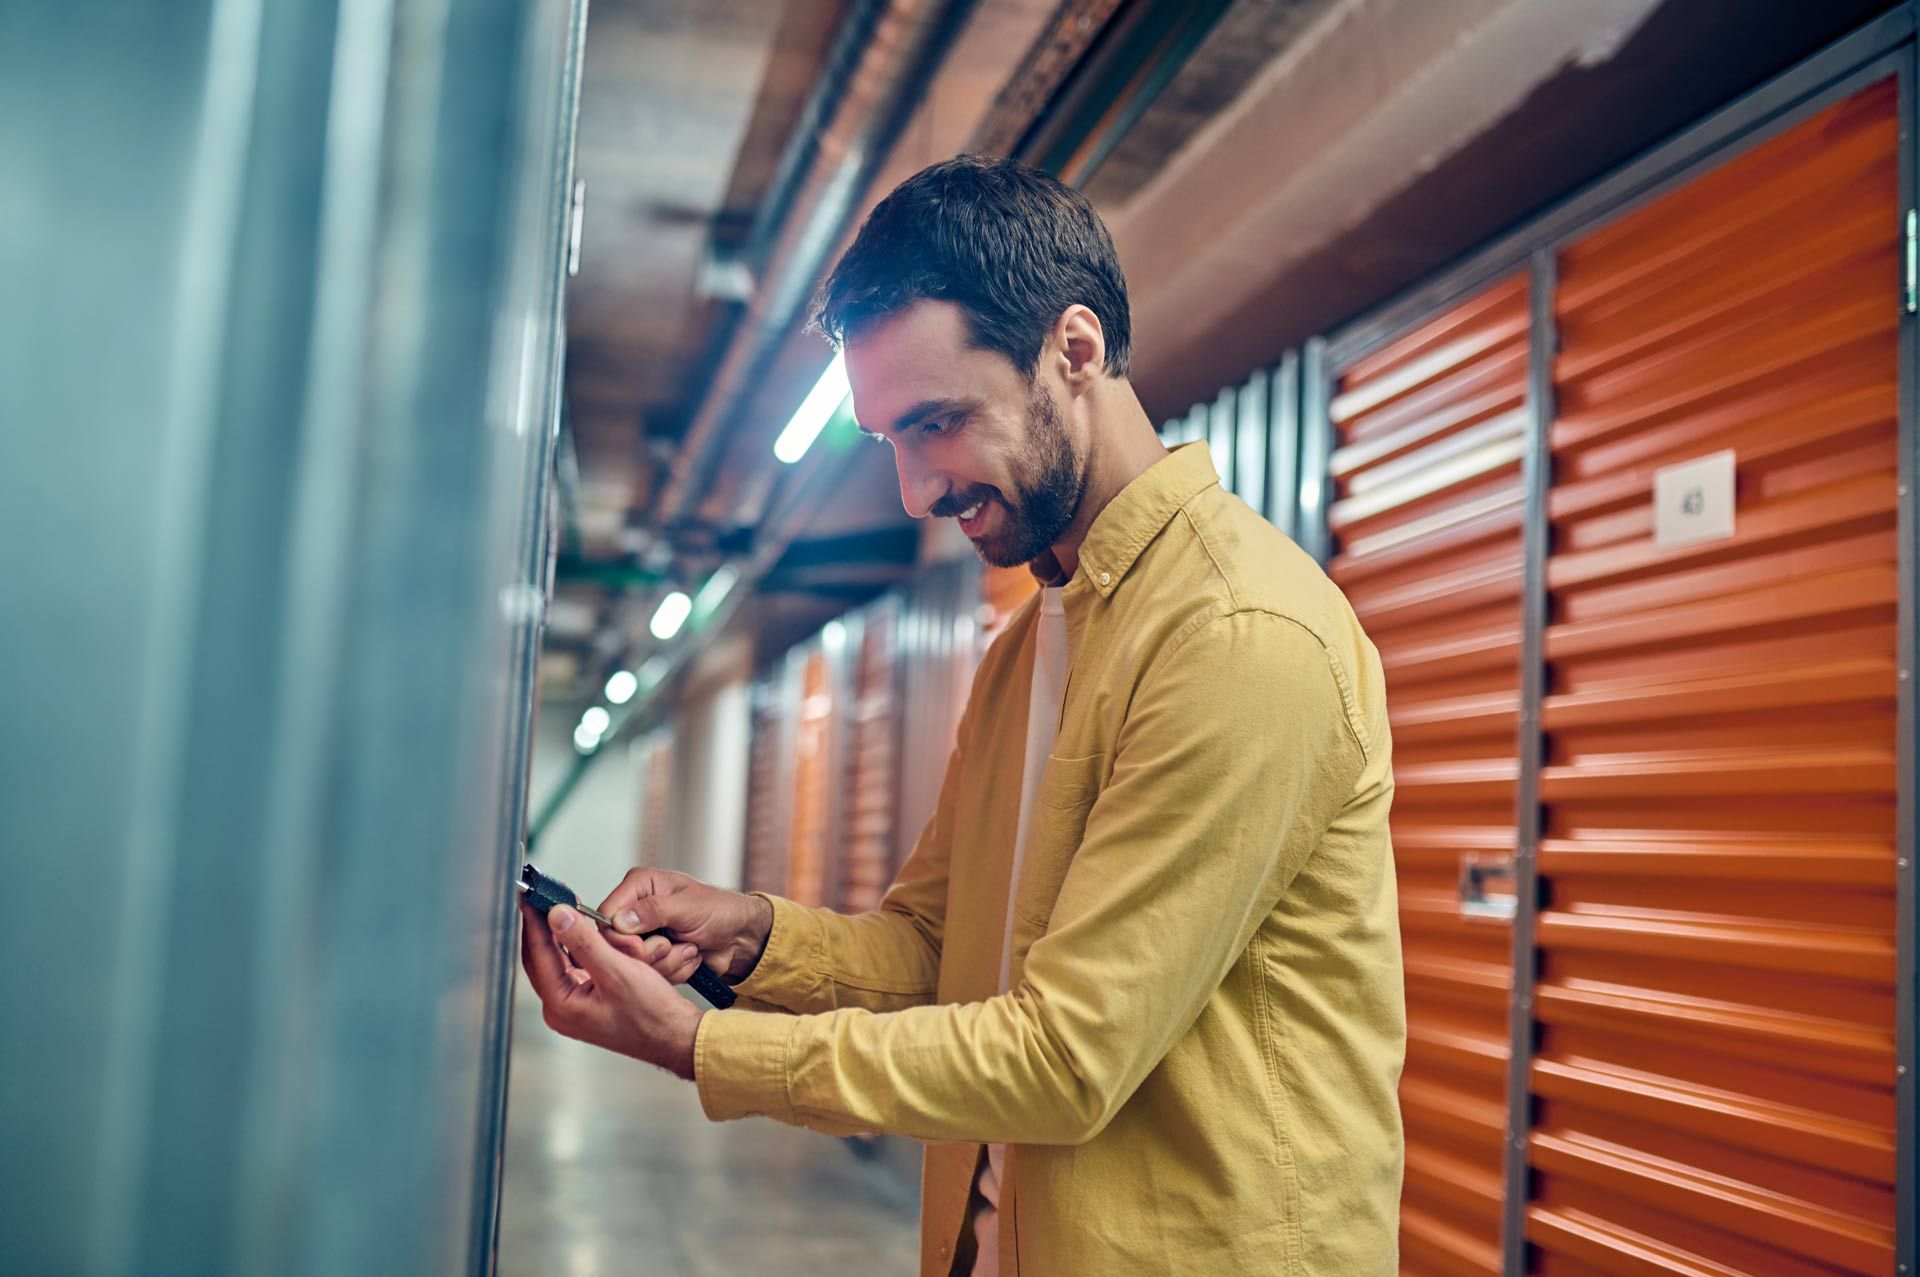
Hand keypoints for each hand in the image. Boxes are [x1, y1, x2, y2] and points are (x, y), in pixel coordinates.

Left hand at [518, 899, 703, 1078]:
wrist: (675, 1037)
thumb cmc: (651, 1013)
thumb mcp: (617, 970)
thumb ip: (584, 942)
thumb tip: (557, 915)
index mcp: (561, 1004)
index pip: (537, 953)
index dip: (534, 920)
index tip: (531, 895)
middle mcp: (561, 1008)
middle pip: (540, 957)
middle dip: (542, 925)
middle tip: (543, 896)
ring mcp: (573, 1006)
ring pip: (555, 960)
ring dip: (558, 933)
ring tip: (560, 905)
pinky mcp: (586, 1002)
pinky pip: (572, 967)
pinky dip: (574, 946)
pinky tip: (580, 929)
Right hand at [597, 867, 773, 984]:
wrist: (740, 937)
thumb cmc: (720, 911)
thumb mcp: (688, 906)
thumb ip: (653, 911)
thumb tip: (619, 920)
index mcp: (639, 886)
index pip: (606, 915)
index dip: (618, 936)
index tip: (638, 946)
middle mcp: (635, 910)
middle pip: (616, 944)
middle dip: (647, 952)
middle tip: (671, 945)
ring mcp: (644, 936)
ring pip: (632, 964)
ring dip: (665, 962)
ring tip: (688, 948)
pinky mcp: (653, 958)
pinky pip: (649, 975)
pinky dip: (672, 971)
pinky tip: (688, 958)